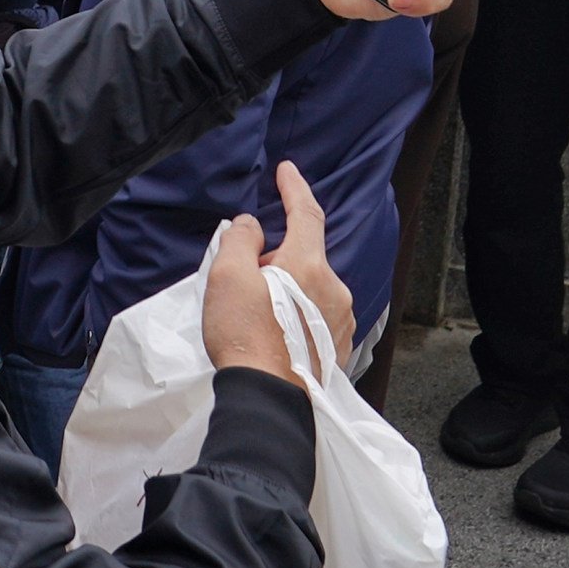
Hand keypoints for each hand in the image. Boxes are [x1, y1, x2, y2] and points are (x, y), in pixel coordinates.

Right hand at [200, 163, 354, 386]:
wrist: (268, 397)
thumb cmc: (244, 333)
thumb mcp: (226, 275)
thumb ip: (240, 239)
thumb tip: (253, 226)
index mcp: (310, 265)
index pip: (306, 214)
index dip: (294, 188)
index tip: (287, 170)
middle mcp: (335, 288)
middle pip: (305, 255)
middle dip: (277, 256)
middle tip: (245, 275)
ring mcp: (341, 320)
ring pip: (312, 285)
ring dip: (287, 285)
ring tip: (257, 309)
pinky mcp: (338, 346)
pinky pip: (318, 312)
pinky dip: (297, 310)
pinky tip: (275, 329)